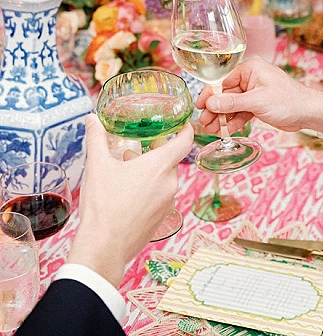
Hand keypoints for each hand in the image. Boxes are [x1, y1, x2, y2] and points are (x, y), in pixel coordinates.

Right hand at [67, 114, 192, 287]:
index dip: (185, 129)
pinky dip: (150, 190)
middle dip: (157, 152)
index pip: (185, 141)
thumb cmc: (104, 206)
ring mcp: (168, 203)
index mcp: (160, 166)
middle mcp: (169, 184)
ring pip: (165, 179)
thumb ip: (96, 138)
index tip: (182, 123)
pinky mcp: (162, 219)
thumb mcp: (97, 166)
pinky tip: (129, 193)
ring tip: (128, 170)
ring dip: (151, 171)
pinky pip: (161, 197)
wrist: (104, 247)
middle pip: (171, 160)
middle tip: (139, 148)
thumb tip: (92, 119)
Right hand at [196, 58, 322, 136]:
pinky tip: (225, 131)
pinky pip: (240, 112)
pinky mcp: (257, 105)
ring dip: (222, 118)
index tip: (200, 107)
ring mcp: (253, 92)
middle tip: (204, 123)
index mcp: (250, 69)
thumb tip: (211, 103)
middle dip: (215, 109)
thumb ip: (232, 103)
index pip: (223, 80)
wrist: (308, 113)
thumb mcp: (257, 101)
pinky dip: (233, 121)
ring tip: (212, 130)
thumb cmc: (288, 101)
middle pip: (225, 94)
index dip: (210, 94)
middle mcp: (250, 78)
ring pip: (232, 105)